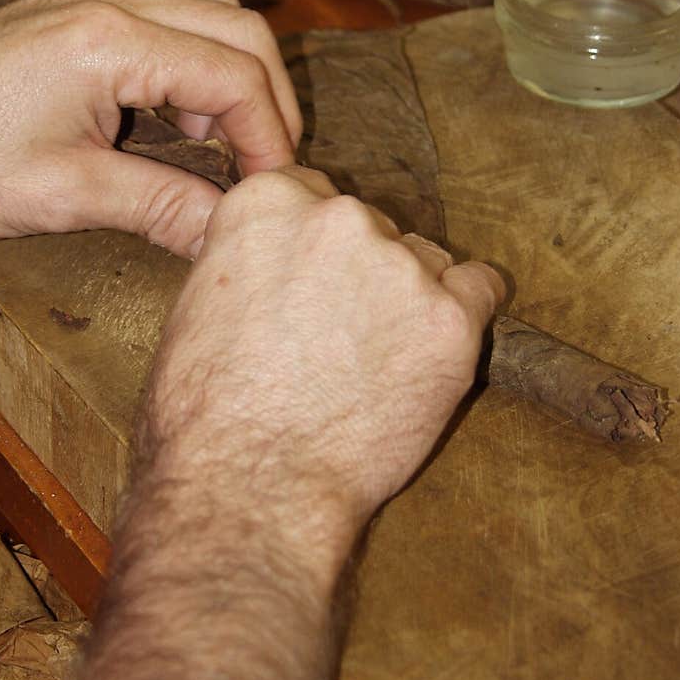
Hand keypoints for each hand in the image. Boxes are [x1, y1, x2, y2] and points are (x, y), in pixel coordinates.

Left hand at [0, 0, 299, 256]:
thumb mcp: (68, 195)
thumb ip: (164, 207)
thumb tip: (231, 233)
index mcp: (109, 39)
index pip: (236, 72)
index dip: (270, 136)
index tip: (273, 190)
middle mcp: (107, 1)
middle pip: (238, 27)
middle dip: (266, 100)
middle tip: (265, 168)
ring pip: (205, 15)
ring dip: (229, 79)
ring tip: (218, 151)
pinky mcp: (72, 14)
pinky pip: (162, 24)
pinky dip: (188, 70)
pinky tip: (173, 127)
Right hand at [140, 166, 504, 563]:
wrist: (251, 487)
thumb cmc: (207, 415)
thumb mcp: (198, 306)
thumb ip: (251, 259)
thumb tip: (277, 258)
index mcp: (268, 204)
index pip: (311, 193)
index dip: (311, 246)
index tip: (310, 283)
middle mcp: (338, 218)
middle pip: (370, 226)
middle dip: (359, 273)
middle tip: (337, 337)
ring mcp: (401, 266)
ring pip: (423, 261)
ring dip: (407, 299)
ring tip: (372, 366)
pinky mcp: (451, 319)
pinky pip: (481, 291)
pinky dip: (461, 319)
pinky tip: (429, 355)